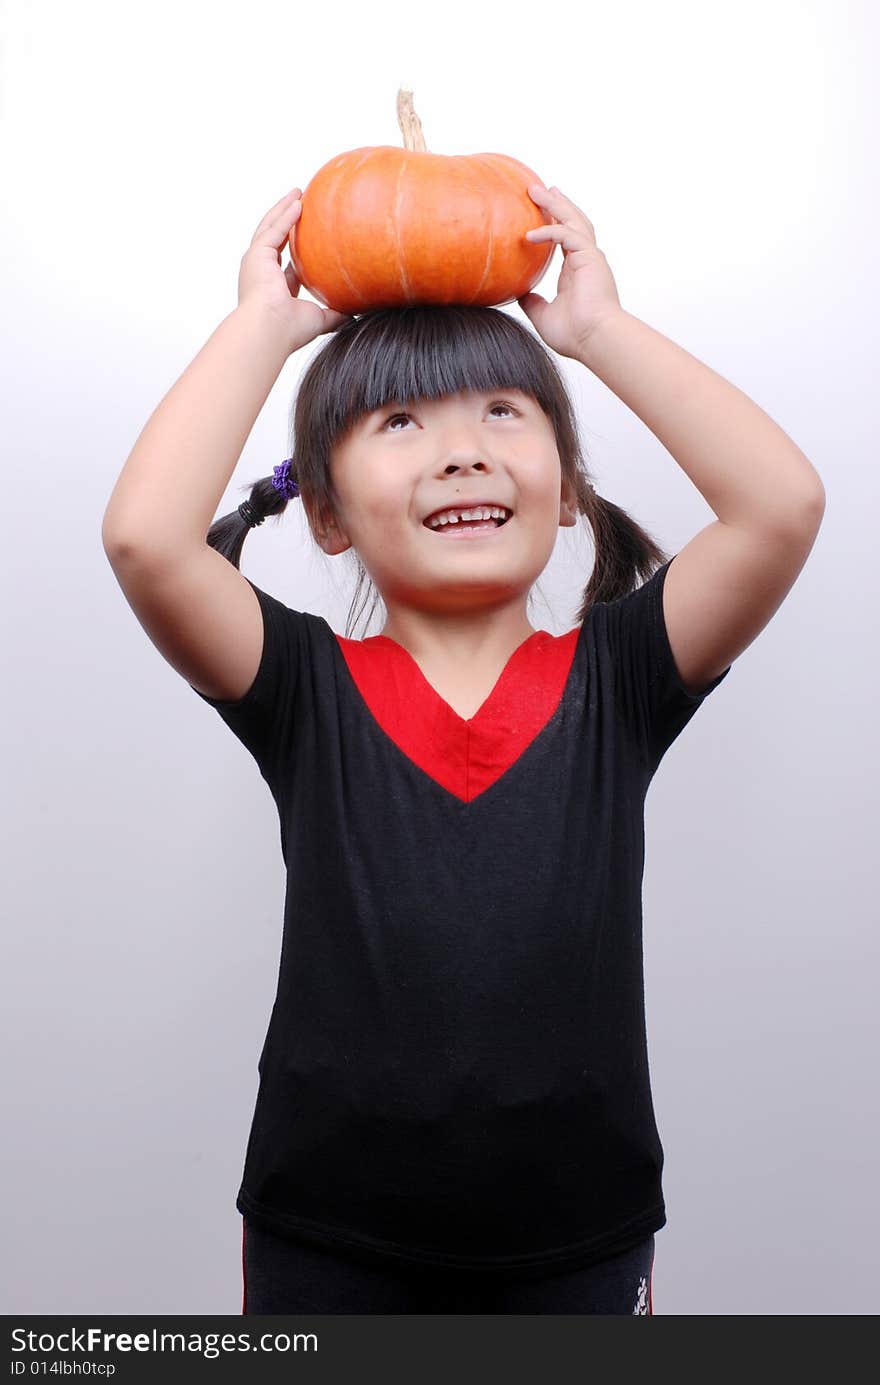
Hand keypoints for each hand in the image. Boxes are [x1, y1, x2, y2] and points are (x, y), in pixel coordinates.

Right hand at [237, 187, 353, 351]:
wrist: (271, 329)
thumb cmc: (291, 331)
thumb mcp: (320, 320)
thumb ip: (336, 314)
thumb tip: (356, 313)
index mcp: (274, 289)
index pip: (285, 266)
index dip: (296, 250)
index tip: (310, 238)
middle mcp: (262, 273)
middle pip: (275, 239)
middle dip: (286, 221)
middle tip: (300, 204)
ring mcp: (256, 263)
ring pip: (270, 228)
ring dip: (284, 209)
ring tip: (298, 193)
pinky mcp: (256, 255)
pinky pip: (273, 230)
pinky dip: (285, 215)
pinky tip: (299, 202)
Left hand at [518, 185, 623, 360]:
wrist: (594, 339)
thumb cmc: (575, 334)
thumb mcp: (544, 316)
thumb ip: (533, 302)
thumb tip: (519, 294)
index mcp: (577, 272)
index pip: (566, 240)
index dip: (554, 224)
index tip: (541, 212)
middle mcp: (585, 260)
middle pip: (572, 222)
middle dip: (556, 204)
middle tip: (538, 189)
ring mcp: (590, 257)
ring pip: (572, 221)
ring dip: (555, 204)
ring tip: (537, 190)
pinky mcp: (589, 257)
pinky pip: (566, 235)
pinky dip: (549, 231)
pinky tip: (529, 234)